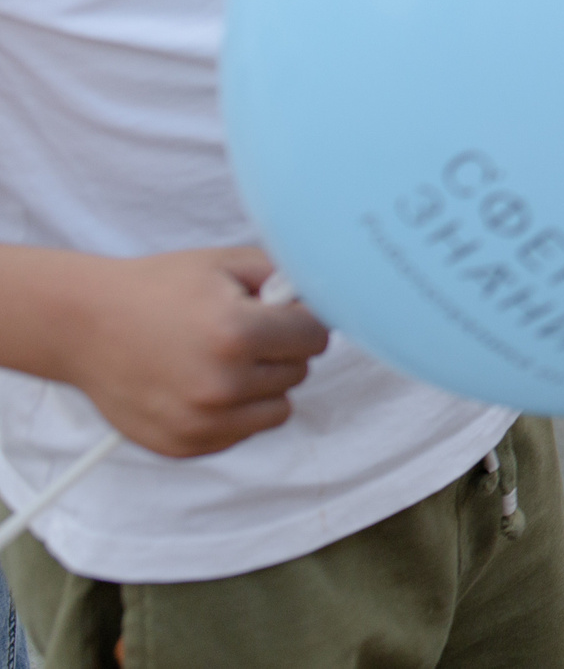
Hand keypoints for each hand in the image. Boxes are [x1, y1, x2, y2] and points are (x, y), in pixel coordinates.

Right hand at [62, 249, 330, 458]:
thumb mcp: (225, 264)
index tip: (283, 311)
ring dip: (263, 385)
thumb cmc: (158, 289)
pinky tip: (200, 382)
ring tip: (222, 358)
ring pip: (279, 407)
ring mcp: (203, 421)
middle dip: (281, 349)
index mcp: (237, 334)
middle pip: (299, 371)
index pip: (317, 336)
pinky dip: (234, 410)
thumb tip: (332, 293)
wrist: (83, 326)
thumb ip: (284, 276)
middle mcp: (222, 384)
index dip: (302, 319)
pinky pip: (243, 430)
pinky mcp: (186, 445)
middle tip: (240, 331)